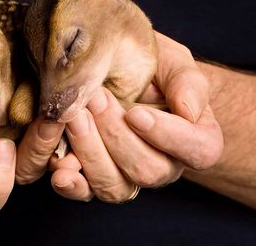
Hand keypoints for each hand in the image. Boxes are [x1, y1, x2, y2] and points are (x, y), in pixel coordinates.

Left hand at [16, 31, 223, 202]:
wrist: (123, 71)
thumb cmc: (153, 67)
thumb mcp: (175, 63)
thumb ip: (188, 82)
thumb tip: (189, 110)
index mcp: (194, 140)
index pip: (195, 150)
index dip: (165, 135)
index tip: (136, 113)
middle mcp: (163, 165)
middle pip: (147, 170)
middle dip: (117, 135)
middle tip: (95, 99)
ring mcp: (128, 175)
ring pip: (115, 185)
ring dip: (91, 153)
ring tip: (75, 120)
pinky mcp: (96, 177)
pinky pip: (86, 192)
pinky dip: (71, 183)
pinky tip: (60, 169)